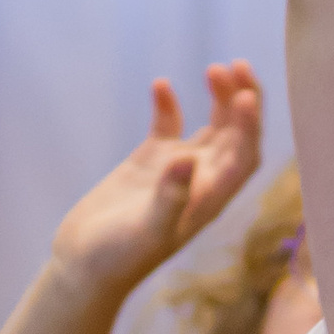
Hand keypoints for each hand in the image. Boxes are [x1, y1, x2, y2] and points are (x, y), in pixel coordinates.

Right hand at [48, 65, 264, 299]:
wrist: (83, 267)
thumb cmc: (118, 259)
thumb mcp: (146, 230)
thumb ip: (169, 198)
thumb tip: (186, 159)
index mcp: (210, 199)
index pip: (244, 157)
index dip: (251, 127)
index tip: (245, 96)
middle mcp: (201, 181)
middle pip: (236, 135)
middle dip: (243, 100)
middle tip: (236, 66)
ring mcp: (176, 170)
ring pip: (211, 127)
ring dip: (219, 98)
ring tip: (215, 67)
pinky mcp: (149, 163)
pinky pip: (167, 126)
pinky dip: (168, 106)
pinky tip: (160, 85)